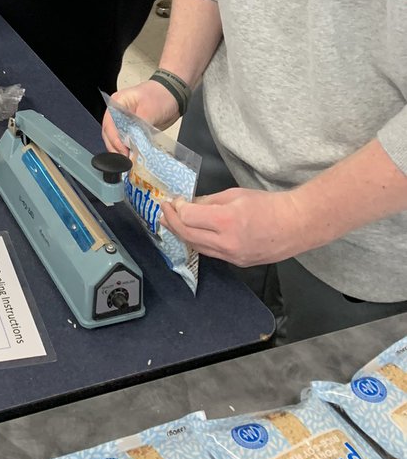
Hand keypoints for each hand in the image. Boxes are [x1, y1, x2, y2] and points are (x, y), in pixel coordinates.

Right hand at [101, 81, 180, 154]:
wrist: (174, 95)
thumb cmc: (161, 96)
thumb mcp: (149, 109)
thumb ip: (138, 126)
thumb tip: (131, 142)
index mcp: (117, 103)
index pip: (109, 124)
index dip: (114, 139)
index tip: (123, 151)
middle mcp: (117, 113)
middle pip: (109, 133)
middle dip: (115, 148)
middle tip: (124, 161)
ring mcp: (124, 121)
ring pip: (116, 139)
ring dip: (120, 150)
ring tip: (128, 161)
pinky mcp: (132, 129)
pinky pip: (126, 141)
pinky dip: (128, 149)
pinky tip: (133, 157)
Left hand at [161, 187, 304, 266]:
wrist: (296, 225)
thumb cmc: (268, 205)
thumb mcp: (235, 194)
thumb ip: (209, 201)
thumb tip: (189, 204)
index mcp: (227, 221)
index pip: (188, 217)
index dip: (176, 208)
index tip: (172, 200)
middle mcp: (227, 243)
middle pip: (187, 235)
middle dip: (171, 222)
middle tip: (163, 211)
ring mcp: (232, 256)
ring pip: (197, 247)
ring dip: (181, 234)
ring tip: (171, 222)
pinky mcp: (238, 263)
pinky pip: (211, 253)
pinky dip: (198, 242)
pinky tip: (192, 233)